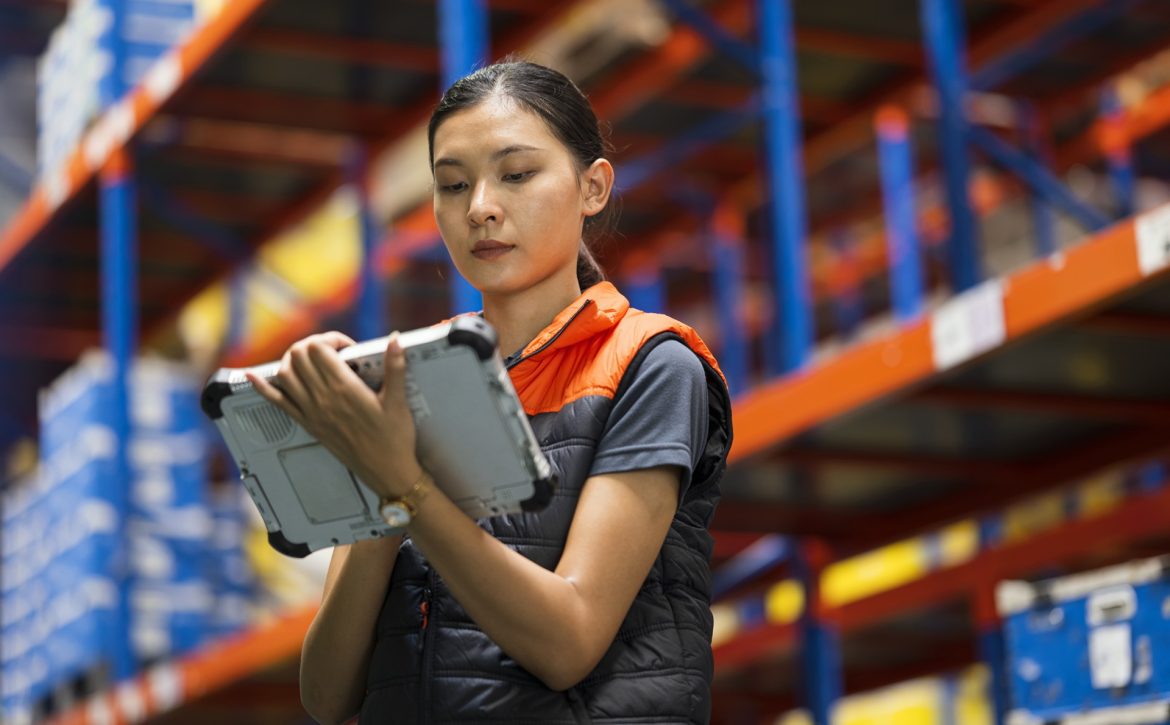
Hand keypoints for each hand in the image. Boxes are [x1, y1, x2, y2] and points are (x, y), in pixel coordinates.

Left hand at [246, 331, 422, 497]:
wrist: (385, 470)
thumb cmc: (393, 439)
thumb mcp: (398, 400)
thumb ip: (395, 366)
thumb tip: (395, 341)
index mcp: (344, 388)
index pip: (320, 348)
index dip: (332, 339)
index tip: (347, 347)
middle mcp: (323, 398)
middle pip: (300, 355)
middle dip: (313, 345)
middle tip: (330, 351)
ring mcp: (311, 412)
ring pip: (285, 372)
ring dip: (293, 359)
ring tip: (310, 359)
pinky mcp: (307, 424)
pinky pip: (277, 402)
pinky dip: (261, 387)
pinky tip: (253, 378)